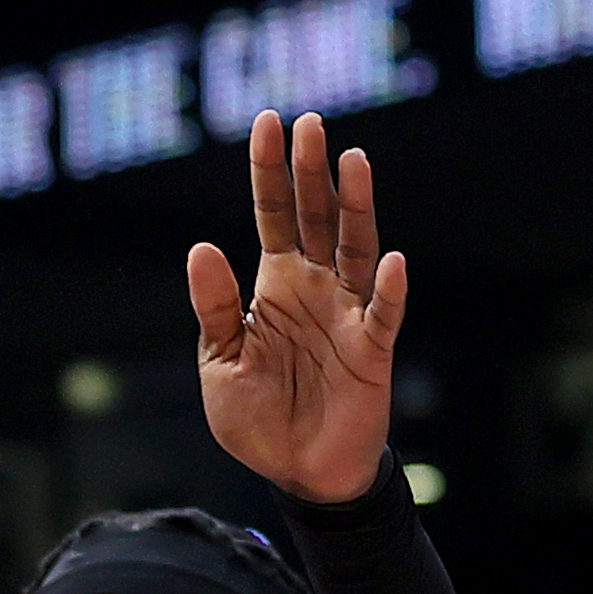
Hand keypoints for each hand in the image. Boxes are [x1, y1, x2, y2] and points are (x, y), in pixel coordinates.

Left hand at [187, 110, 404, 505]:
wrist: (298, 471)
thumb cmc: (259, 417)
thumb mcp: (221, 362)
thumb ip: (214, 308)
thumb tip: (201, 248)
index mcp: (274, 287)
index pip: (272, 216)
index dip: (269, 172)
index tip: (267, 122)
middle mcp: (314, 288)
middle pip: (315, 218)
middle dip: (311, 172)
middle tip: (309, 123)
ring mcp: (347, 314)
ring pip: (354, 248)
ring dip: (354, 207)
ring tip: (352, 161)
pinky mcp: (372, 350)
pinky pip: (384, 314)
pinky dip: (388, 289)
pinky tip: (391, 261)